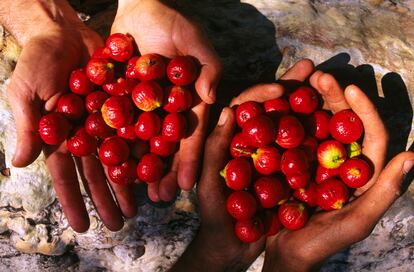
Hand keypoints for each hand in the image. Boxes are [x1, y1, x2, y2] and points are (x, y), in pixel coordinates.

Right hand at [1, 0, 135, 231]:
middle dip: (106, 199)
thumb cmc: (38, 62)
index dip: (74, 201)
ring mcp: (105, 123)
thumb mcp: (26, 94)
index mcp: (60, 138)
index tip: (82, 227)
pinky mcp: (123, 107)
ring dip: (127, 184)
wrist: (64, 33)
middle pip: (97, 174)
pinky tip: (152, 170)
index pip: (66, 176)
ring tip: (138, 206)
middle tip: (119, 224)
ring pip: (118, 159)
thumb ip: (27, 128)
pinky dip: (142, 151)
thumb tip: (19, 164)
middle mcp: (85, 136)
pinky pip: (134, 132)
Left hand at [111, 0, 222, 201]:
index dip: (189, 159)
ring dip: (138, 167)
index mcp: (187, 102)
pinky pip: (114, 126)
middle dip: (164, 172)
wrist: (136, 8)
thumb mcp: (193, 40)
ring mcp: (142, 108)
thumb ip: (207, 65)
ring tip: (135, 192)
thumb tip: (210, 96)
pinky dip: (111, 145)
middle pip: (166, 147)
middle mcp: (166, 110)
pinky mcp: (118, 101)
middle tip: (159, 196)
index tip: (186, 183)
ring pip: (140, 143)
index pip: (191, 135)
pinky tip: (108, 166)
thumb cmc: (170, 22)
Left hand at [171, 60, 314, 270]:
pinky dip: (314, 132)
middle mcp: (250, 141)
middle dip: (289, 86)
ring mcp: (269, 154)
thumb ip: (215, 150)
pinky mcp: (285, 169)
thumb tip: (229, 109)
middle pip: (270, 110)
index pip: (243, 108)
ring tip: (326, 82)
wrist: (231, 247)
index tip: (280, 89)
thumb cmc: (214, 217)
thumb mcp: (209, 186)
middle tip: (310, 67)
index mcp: (229, 140)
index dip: (260, 95)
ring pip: (288, 124)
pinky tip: (333, 117)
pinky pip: (301, 148)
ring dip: (305, 102)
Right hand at [261, 70, 411, 270]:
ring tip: (301, 80)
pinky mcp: (291, 162)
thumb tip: (412, 155)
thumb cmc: (322, 243)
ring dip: (311, 100)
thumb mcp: (357, 222)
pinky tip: (279, 102)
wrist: (285, 254)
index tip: (350, 87)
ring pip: (316, 123)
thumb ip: (383, 192)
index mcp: (361, 172)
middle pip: (342, 122)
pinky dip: (287, 117)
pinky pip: (291, 136)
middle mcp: (339, 160)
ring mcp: (313, 159)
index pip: (370, 134)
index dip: (364, 109)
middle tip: (319, 76)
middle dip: (334, 96)